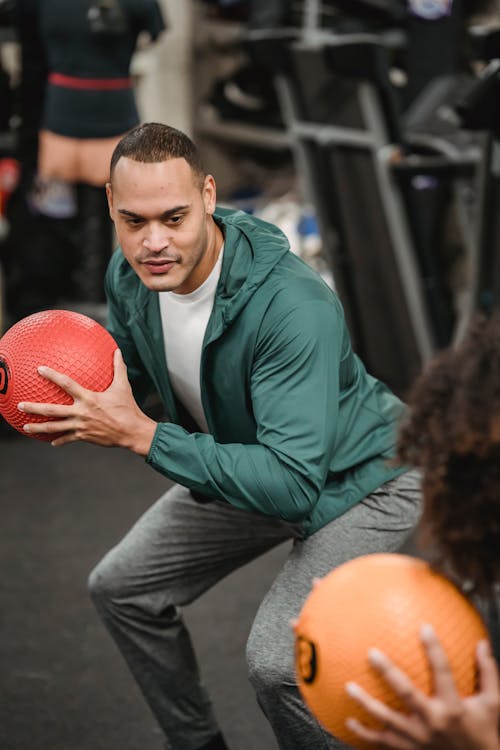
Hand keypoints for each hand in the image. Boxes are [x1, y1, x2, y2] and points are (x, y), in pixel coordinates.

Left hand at [18, 349, 156, 454]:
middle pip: (52, 410)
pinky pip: (67, 438)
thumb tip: (118, 351)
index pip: (66, 384)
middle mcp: (81, 412)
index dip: (52, 375)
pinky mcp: (84, 436)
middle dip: (34, 408)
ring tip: (25, 426)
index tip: (39, 369)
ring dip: (39, 427)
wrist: (132, 432)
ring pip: (55, 427)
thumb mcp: (123, 386)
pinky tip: (51, 441)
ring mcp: (81, 426)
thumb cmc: (128, 408)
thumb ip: (118, 368)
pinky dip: (59, 440)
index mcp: (89, 398)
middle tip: (20, 405)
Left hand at [345, 624, 499, 749]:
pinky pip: (382, 743)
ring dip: (366, 704)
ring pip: (387, 720)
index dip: (434, 649)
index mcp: (453, 707)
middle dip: (388, 673)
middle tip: (371, 653)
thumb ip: (488, 673)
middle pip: (407, 693)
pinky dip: (363, 734)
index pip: (443, 672)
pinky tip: (348, 722)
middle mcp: (433, 722)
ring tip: (348, 686)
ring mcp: (418, 739)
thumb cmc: (484, 734)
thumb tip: (482, 643)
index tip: (423, 626)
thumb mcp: (493, 704)